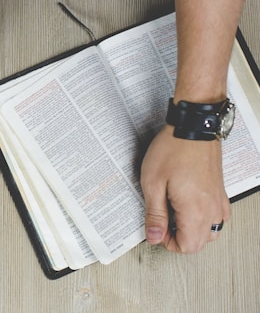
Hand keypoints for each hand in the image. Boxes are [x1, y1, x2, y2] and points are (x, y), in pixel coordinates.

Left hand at [140, 125, 230, 252]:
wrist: (192, 127)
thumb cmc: (173, 149)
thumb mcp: (153, 183)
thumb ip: (155, 214)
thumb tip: (154, 236)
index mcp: (195, 210)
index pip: (187, 246)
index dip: (168, 242)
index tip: (156, 229)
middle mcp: (211, 208)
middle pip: (200, 243)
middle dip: (179, 238)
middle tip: (162, 221)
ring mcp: (218, 200)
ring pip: (210, 231)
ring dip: (192, 230)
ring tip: (173, 212)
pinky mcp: (220, 191)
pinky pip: (217, 217)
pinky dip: (204, 219)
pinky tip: (188, 206)